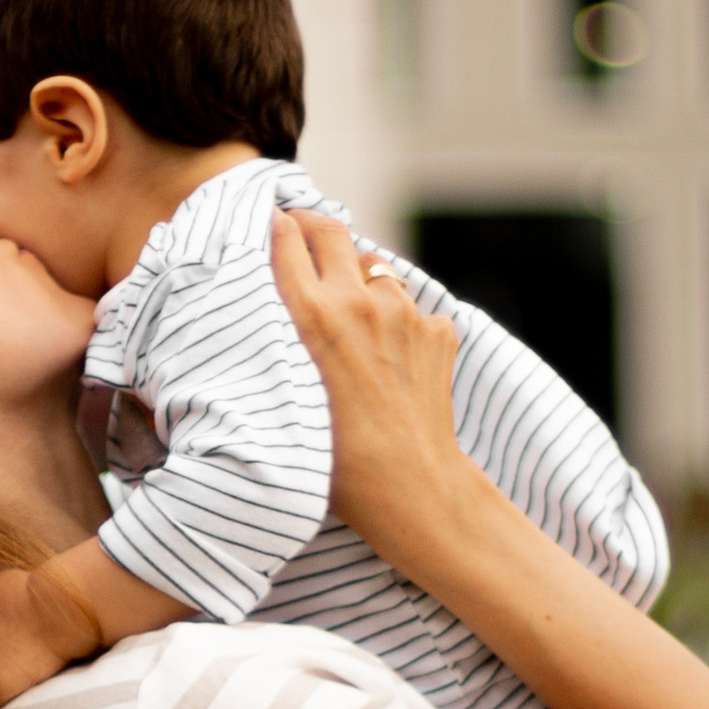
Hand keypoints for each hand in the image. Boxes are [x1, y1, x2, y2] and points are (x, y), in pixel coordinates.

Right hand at [269, 212, 463, 566]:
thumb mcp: (288, 403)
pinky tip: (390, 359)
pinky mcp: (438, 331)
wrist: (410, 487)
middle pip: (332, 232)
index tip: (270, 221)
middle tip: (301, 230)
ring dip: (360, 280)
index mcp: (314, 316)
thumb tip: (270, 328)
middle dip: (312, 225)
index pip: (287, 241)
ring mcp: (405, 312)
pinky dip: (399, 323)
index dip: (276, 225)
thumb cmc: (338, 464)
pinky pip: (413, 310)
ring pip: (376, 271)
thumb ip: (280, 354)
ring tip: (351, 314)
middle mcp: (360, 302)